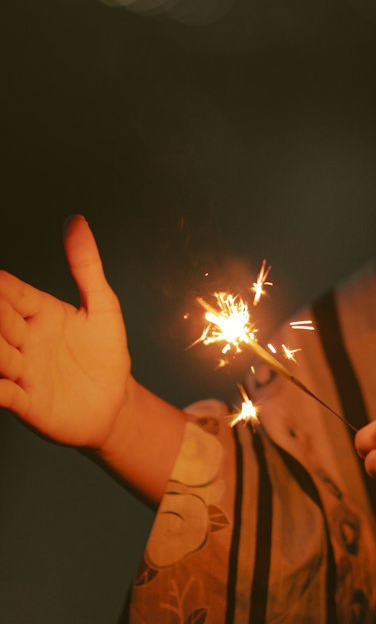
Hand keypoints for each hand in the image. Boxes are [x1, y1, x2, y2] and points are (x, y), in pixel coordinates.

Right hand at [0, 215, 130, 450]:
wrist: (116, 402)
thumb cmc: (105, 352)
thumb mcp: (102, 304)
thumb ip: (86, 265)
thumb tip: (76, 221)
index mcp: (40, 312)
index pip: (13, 292)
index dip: (1, 284)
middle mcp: (25, 340)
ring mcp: (23, 371)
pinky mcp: (28, 401)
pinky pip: (5, 394)